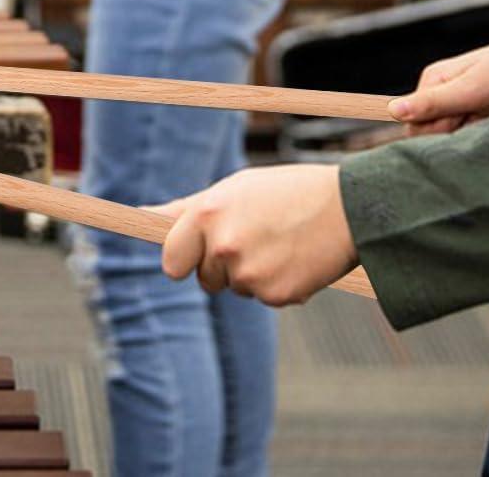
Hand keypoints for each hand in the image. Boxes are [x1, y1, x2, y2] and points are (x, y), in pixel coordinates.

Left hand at [154, 164, 356, 305]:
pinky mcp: (276, 296)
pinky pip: (265, 298)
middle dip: (224, 266)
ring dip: (253, 274)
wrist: (347, 207)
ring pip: (237, 288)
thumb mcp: (232, 189)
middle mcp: (223, 247)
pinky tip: (296, 258)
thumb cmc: (283, 192)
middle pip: (206, 279)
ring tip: (280, 242)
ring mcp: (249, 275)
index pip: (172, 260)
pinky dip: (279, 285)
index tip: (195, 255)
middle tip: (255, 236)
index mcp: (208, 215)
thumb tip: (141, 215)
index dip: (185, 259)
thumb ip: (186, 210)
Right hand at [387, 34, 488, 136]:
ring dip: (471, 138)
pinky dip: (483, 140)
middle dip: (454, 135)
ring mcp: (462, 110)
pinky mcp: (480, 122)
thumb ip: (434, 102)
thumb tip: (392, 110)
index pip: (414, 123)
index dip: (435, 130)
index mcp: (433, 81)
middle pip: (432, 133)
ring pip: (452, 140)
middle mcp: (443, 96)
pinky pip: (470, 141)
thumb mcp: (472, 87)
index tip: (459, 123)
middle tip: (480, 119)